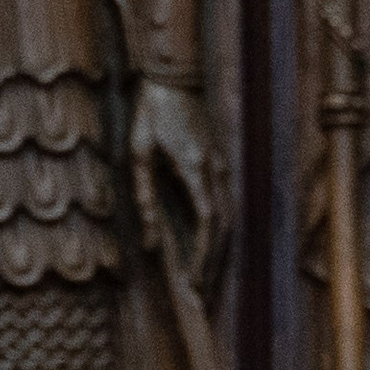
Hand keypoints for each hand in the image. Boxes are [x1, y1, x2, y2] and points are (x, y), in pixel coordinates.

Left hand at [130, 78, 224, 292]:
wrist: (174, 74)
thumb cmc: (152, 111)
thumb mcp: (139, 153)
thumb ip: (145, 198)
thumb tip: (152, 241)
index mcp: (196, 169)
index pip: (208, 224)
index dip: (204, 257)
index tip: (194, 284)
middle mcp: (215, 171)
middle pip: (225, 229)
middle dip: (214, 264)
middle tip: (203, 295)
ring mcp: (221, 167)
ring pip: (230, 219)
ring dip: (220, 252)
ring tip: (207, 280)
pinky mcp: (219, 164)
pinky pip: (226, 206)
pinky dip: (221, 234)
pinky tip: (212, 250)